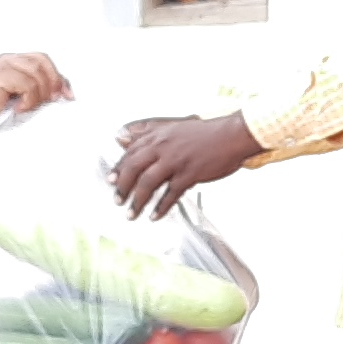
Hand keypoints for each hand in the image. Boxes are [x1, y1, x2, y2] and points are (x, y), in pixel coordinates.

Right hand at [0, 53, 72, 140]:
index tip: (68, 95)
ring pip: (36, 74)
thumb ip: (42, 90)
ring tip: (28, 107)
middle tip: (50, 101)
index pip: (43, 59)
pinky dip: (28, 101)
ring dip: (38, 96)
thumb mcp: (26, 98)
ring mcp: (1, 65)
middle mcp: (7, 59)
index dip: (58, 76)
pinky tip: (18, 108)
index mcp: (14, 60)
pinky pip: (27, 85)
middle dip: (51, 84)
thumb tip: (65, 92)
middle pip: (42, 62)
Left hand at [114, 113, 258, 217]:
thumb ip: (147, 131)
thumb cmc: (205, 132)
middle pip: (134, 169)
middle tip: (117, 201)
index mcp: (158, 135)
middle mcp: (163, 147)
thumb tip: (120, 137)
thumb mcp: (173, 126)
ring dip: (137, 201)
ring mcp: (176, 161)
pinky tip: (155, 216)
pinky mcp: (190, 174)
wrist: (232, 135)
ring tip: (131, 214)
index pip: (130, 152)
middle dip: (122, 187)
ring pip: (148, 183)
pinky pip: (170, 194)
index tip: (110, 181)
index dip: (118, 168)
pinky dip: (161, 207)